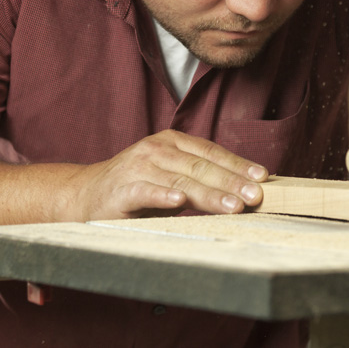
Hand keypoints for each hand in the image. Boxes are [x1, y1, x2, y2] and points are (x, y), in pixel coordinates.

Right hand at [63, 130, 267, 221]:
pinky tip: (179, 202)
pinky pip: (146, 191)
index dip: (238, 165)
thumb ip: (201, 181)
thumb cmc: (136, 188)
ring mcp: (139, 168)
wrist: (84, 195)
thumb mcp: (171, 178)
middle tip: (257, 196)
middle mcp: (157, 150)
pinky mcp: (122, 189)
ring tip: (234, 206)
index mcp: (172, 143)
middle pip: (201, 166)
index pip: (212, 152)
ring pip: (181, 180)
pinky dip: (162, 196)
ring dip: (210, 194)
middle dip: (232, 182)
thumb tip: (245, 192)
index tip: (263, 178)